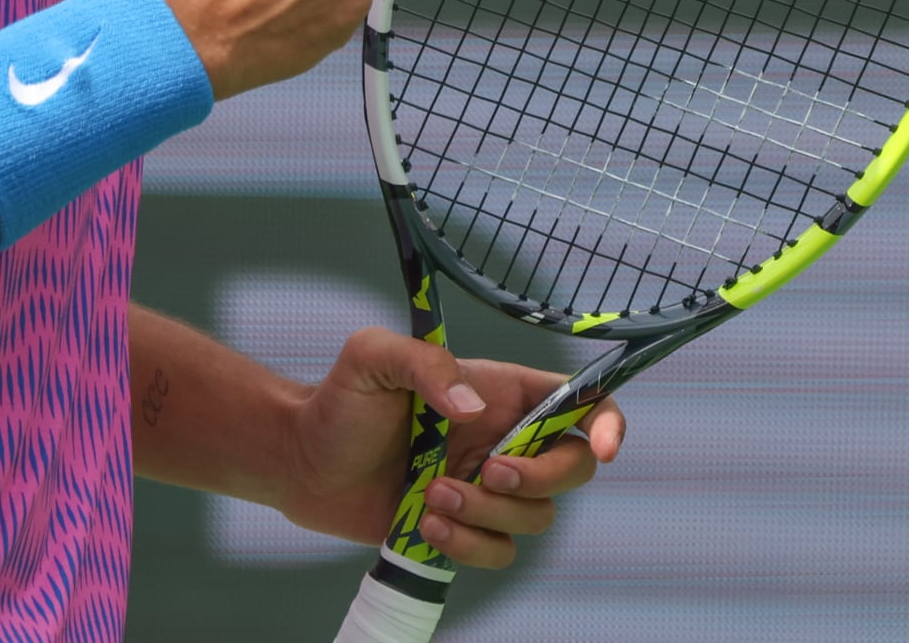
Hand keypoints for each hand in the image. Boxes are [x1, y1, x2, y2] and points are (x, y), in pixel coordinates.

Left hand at [268, 327, 627, 570]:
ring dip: (489, 511)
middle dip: (540, 477)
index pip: (580, 401)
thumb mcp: (373, 356)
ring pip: (536, 517)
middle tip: (485, 469)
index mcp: (500, 392)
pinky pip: (498, 550)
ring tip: (432, 494)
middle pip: (573, 468)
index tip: (604, 448)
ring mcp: (486, 488)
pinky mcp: (464, 528)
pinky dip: (469, 543)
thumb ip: (426, 364)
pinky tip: (426, 523)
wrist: (301, 461)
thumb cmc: (338, 400)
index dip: (607, 422)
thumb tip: (474, 407)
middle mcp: (503, 439)